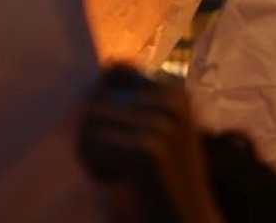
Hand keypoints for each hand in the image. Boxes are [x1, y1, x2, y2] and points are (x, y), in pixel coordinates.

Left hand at [77, 65, 222, 222]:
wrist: (186, 220)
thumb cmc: (165, 182)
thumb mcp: (155, 131)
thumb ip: (133, 100)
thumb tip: (106, 66)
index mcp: (177, 91)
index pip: (114, 71)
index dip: (103, 104)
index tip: (122, 137)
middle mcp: (173, 100)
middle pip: (96, 98)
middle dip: (94, 132)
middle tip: (118, 163)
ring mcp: (162, 123)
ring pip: (89, 119)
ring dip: (91, 151)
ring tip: (118, 171)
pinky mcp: (148, 149)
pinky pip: (91, 143)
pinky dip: (94, 167)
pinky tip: (118, 181)